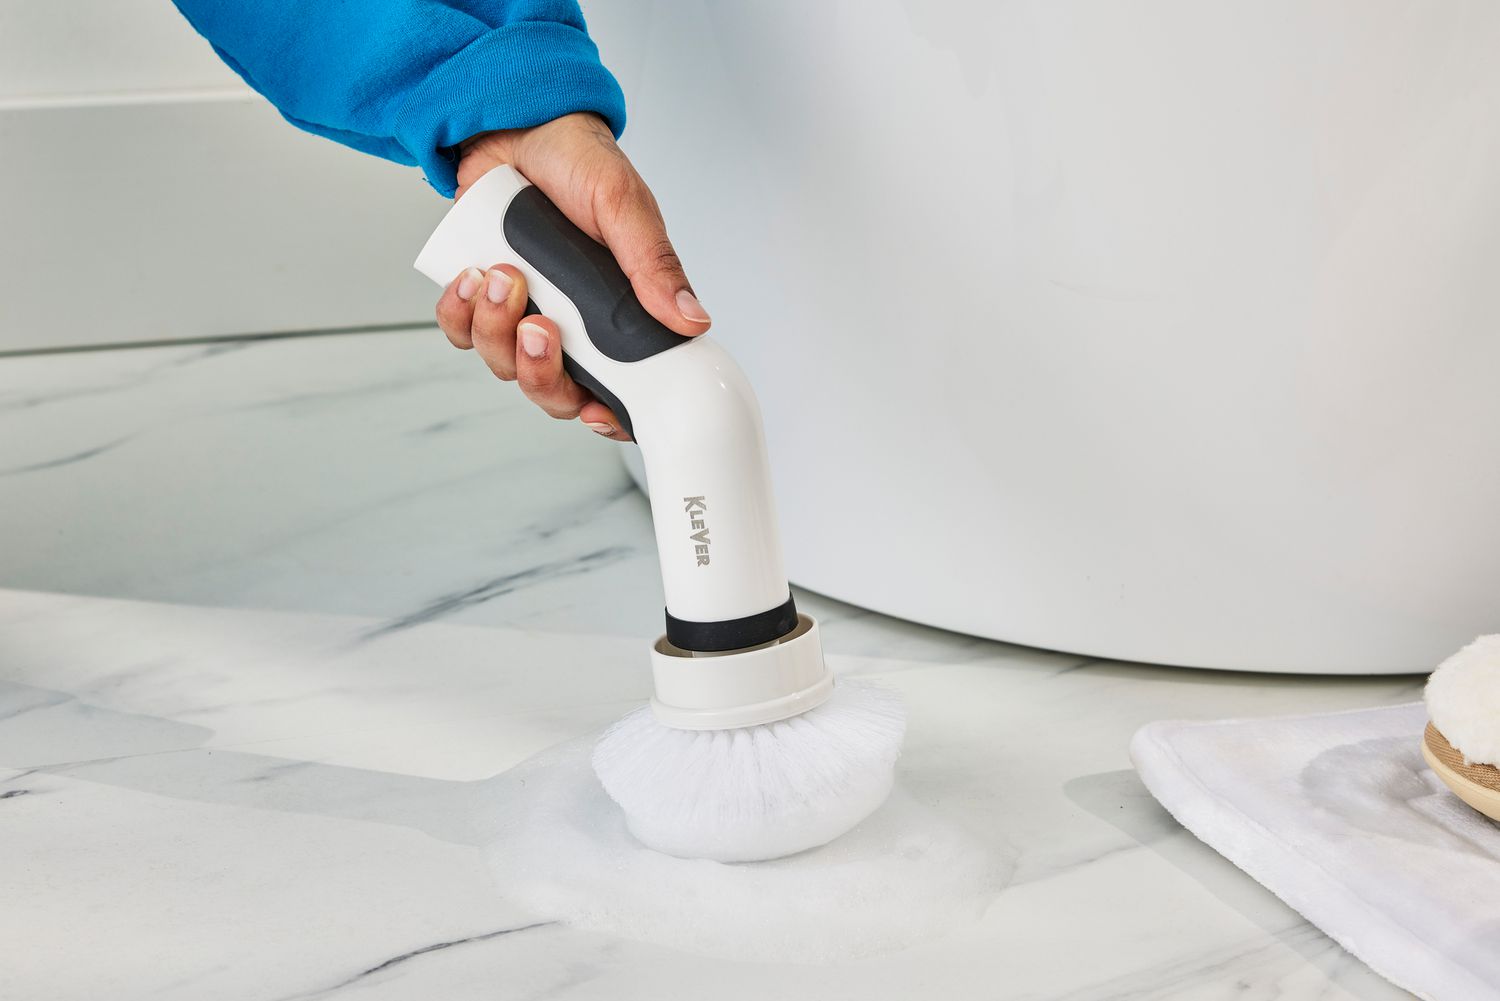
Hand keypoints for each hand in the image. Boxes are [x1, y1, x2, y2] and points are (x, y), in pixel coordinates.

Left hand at [433, 113, 709, 440]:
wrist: (515, 124)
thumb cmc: (578, 161)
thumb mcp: (623, 206)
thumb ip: (653, 264)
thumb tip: (692, 319)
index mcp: (617, 314)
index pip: (619, 390)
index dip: (606, 416)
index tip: (594, 413)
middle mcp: (572, 324)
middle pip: (555, 392)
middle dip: (540, 371)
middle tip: (540, 326)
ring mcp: (524, 313)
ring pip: (505, 364)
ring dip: (497, 329)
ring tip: (501, 274)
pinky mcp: (480, 297)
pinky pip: (462, 332)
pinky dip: (459, 313)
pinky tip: (468, 277)